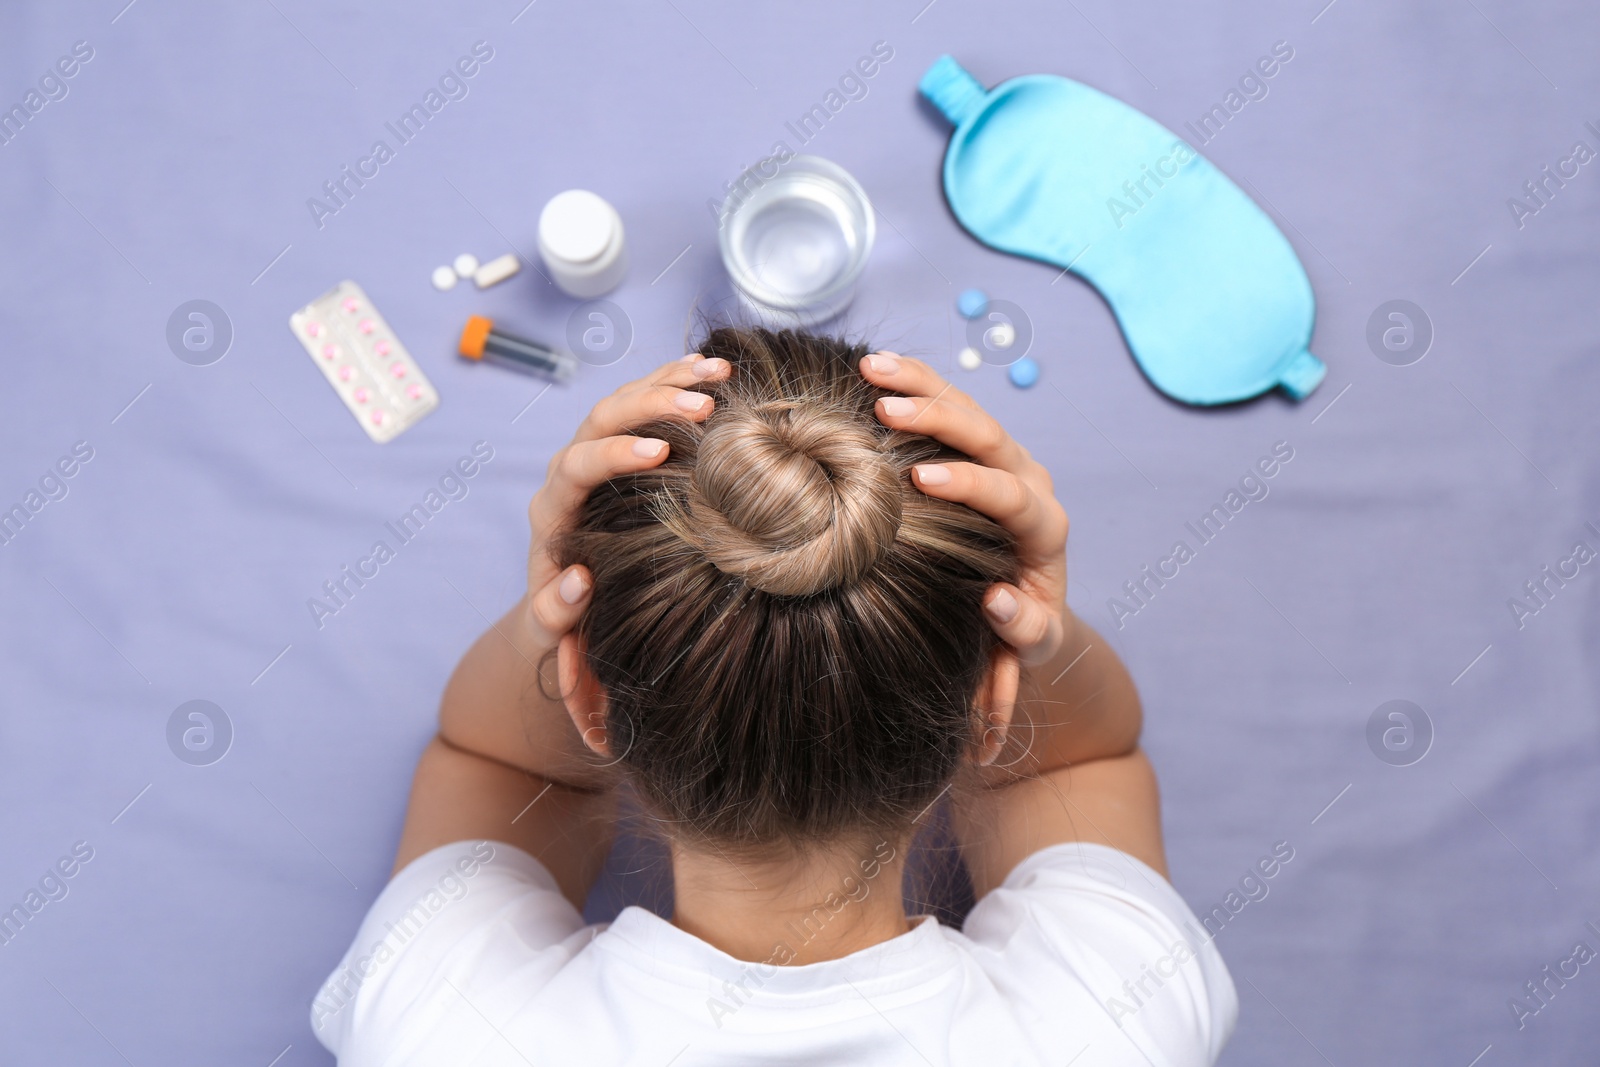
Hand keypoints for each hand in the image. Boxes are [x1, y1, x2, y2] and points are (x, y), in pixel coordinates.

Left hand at [524, 354, 731, 648]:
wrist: (559, 600)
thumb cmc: (559, 617)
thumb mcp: (551, 625)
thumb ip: (556, 611)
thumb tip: (577, 582)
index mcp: (554, 506)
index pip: (577, 465)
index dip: (615, 454)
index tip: (660, 452)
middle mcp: (571, 468)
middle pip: (602, 418)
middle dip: (652, 404)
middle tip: (704, 405)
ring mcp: (595, 449)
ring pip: (625, 398)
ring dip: (670, 380)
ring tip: (719, 373)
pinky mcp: (620, 443)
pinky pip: (644, 400)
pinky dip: (675, 381)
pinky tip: (714, 370)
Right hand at [859, 352, 1068, 665]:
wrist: (1028, 605)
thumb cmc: (1022, 628)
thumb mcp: (1032, 643)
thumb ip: (1024, 630)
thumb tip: (997, 601)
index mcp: (1044, 528)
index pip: (1011, 495)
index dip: (970, 482)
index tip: (921, 477)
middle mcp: (1030, 482)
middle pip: (990, 436)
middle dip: (939, 417)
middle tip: (886, 409)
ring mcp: (1006, 459)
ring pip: (968, 408)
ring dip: (921, 384)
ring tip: (872, 367)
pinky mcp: (982, 448)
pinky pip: (952, 405)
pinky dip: (917, 383)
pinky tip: (877, 366)